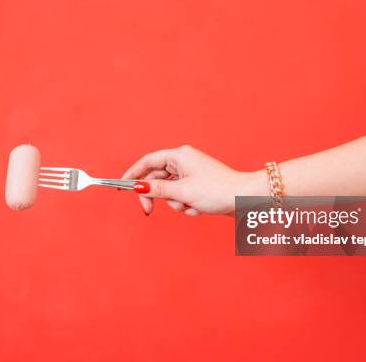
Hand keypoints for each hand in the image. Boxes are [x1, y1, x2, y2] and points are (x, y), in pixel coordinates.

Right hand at [121, 145, 267, 215]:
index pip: (148, 161)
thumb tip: (138, 187)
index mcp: (179, 155)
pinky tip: (199, 208)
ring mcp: (191, 174)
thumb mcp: (182, 192)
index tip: (121, 186)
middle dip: (157, 196)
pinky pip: (182, 198)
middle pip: (156, 179)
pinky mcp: (197, 186)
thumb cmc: (217, 190)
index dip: (133, 173)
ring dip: (177, 203)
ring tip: (191, 205)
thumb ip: (157, 190)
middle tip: (148, 210)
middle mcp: (184, 162)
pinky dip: (187, 206)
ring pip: (169, 192)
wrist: (244, 199)